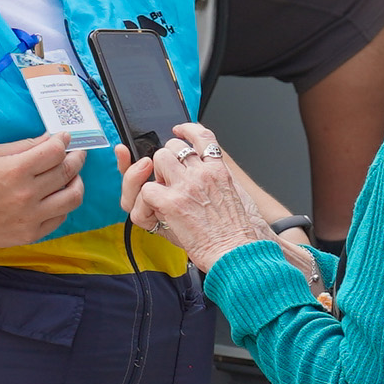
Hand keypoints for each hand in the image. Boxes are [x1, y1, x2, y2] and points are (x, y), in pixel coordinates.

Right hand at [0, 130, 87, 249]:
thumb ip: (24, 146)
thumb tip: (50, 139)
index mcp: (15, 170)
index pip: (55, 151)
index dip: (63, 141)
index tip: (65, 138)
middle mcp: (27, 194)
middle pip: (67, 171)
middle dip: (76, 157)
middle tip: (76, 153)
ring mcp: (31, 217)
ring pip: (72, 197)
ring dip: (77, 182)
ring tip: (73, 176)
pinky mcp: (30, 234)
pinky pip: (61, 218)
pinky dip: (64, 204)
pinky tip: (57, 196)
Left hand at [120, 122, 269, 264]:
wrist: (237, 253)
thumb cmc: (237, 233)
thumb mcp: (235, 196)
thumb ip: (218, 181)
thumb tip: (202, 174)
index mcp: (219, 171)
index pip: (203, 136)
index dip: (188, 130)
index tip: (180, 130)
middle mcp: (202, 173)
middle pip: (172, 147)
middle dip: (165, 161)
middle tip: (167, 180)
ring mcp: (186, 186)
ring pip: (157, 161)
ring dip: (154, 177)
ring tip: (161, 195)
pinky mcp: (172, 203)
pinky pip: (146, 190)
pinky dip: (146, 203)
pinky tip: (156, 212)